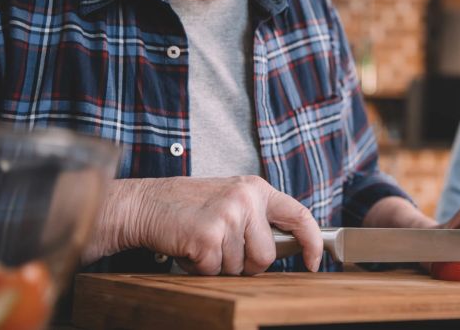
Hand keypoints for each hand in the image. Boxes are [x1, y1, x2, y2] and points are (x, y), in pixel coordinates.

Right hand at [84, 176, 322, 275]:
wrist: (145, 204)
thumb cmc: (188, 206)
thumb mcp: (231, 199)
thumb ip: (258, 217)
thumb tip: (288, 246)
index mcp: (256, 188)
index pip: (299, 216)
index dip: (311, 243)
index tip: (313, 262)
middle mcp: (246, 198)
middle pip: (267, 256)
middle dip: (246, 264)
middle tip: (222, 248)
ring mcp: (228, 215)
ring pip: (240, 267)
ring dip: (219, 265)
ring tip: (202, 242)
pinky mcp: (208, 235)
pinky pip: (215, 270)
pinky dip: (200, 268)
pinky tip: (190, 248)